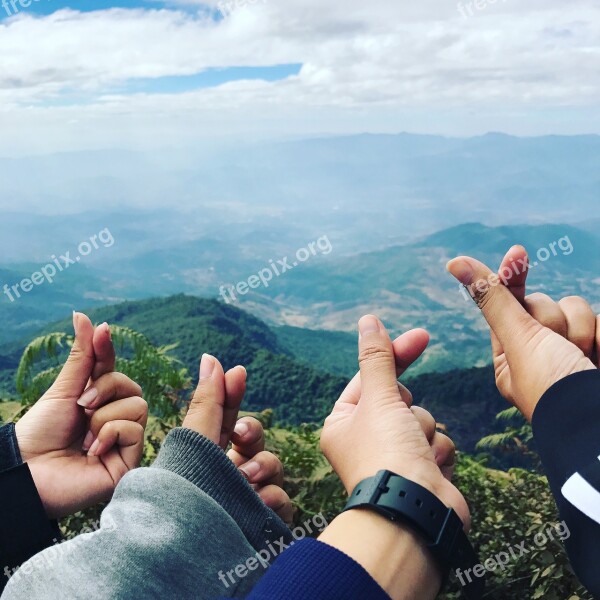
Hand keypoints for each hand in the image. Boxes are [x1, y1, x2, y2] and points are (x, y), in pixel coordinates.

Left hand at [15, 312, 147, 517]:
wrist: (27, 471)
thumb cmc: (40, 432)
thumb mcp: (64, 389)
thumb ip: (83, 355)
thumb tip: (83, 315)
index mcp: (97, 400)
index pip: (111, 368)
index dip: (106, 349)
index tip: (102, 329)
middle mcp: (114, 417)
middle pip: (131, 385)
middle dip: (104, 389)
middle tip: (81, 407)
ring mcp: (124, 438)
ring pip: (138, 405)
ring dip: (103, 417)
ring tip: (84, 438)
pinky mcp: (129, 459)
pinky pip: (136, 428)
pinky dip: (111, 433)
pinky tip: (92, 451)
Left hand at [182, 353, 291, 523]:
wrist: (185, 558)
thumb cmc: (183, 500)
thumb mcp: (194, 446)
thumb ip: (207, 403)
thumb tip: (212, 356)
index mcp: (208, 454)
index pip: (225, 417)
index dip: (232, 393)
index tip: (237, 372)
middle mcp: (229, 472)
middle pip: (255, 439)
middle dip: (251, 432)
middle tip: (239, 435)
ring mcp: (248, 496)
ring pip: (272, 466)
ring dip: (261, 467)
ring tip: (244, 478)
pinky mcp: (263, 521)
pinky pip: (281, 500)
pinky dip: (270, 499)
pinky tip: (256, 504)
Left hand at [320, 315, 469, 529]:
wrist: (415, 515)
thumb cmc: (386, 456)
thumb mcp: (380, 398)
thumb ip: (378, 358)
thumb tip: (368, 321)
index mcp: (342, 422)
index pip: (370, 377)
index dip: (394, 355)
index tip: (421, 336)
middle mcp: (364, 439)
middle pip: (399, 398)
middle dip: (408, 410)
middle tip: (402, 425)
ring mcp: (393, 457)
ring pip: (422, 419)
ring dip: (424, 433)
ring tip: (414, 456)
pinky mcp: (420, 471)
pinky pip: (438, 441)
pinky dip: (437, 453)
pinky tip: (429, 471)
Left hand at [448, 248, 595, 420]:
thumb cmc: (555, 386)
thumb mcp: (519, 338)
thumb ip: (494, 298)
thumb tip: (454, 262)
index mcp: (511, 353)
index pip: (506, 304)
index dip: (511, 278)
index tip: (517, 253)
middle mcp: (541, 351)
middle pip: (546, 302)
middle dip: (554, 321)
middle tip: (557, 350)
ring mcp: (574, 351)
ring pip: (578, 307)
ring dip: (582, 330)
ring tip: (583, 361)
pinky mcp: (599, 350)